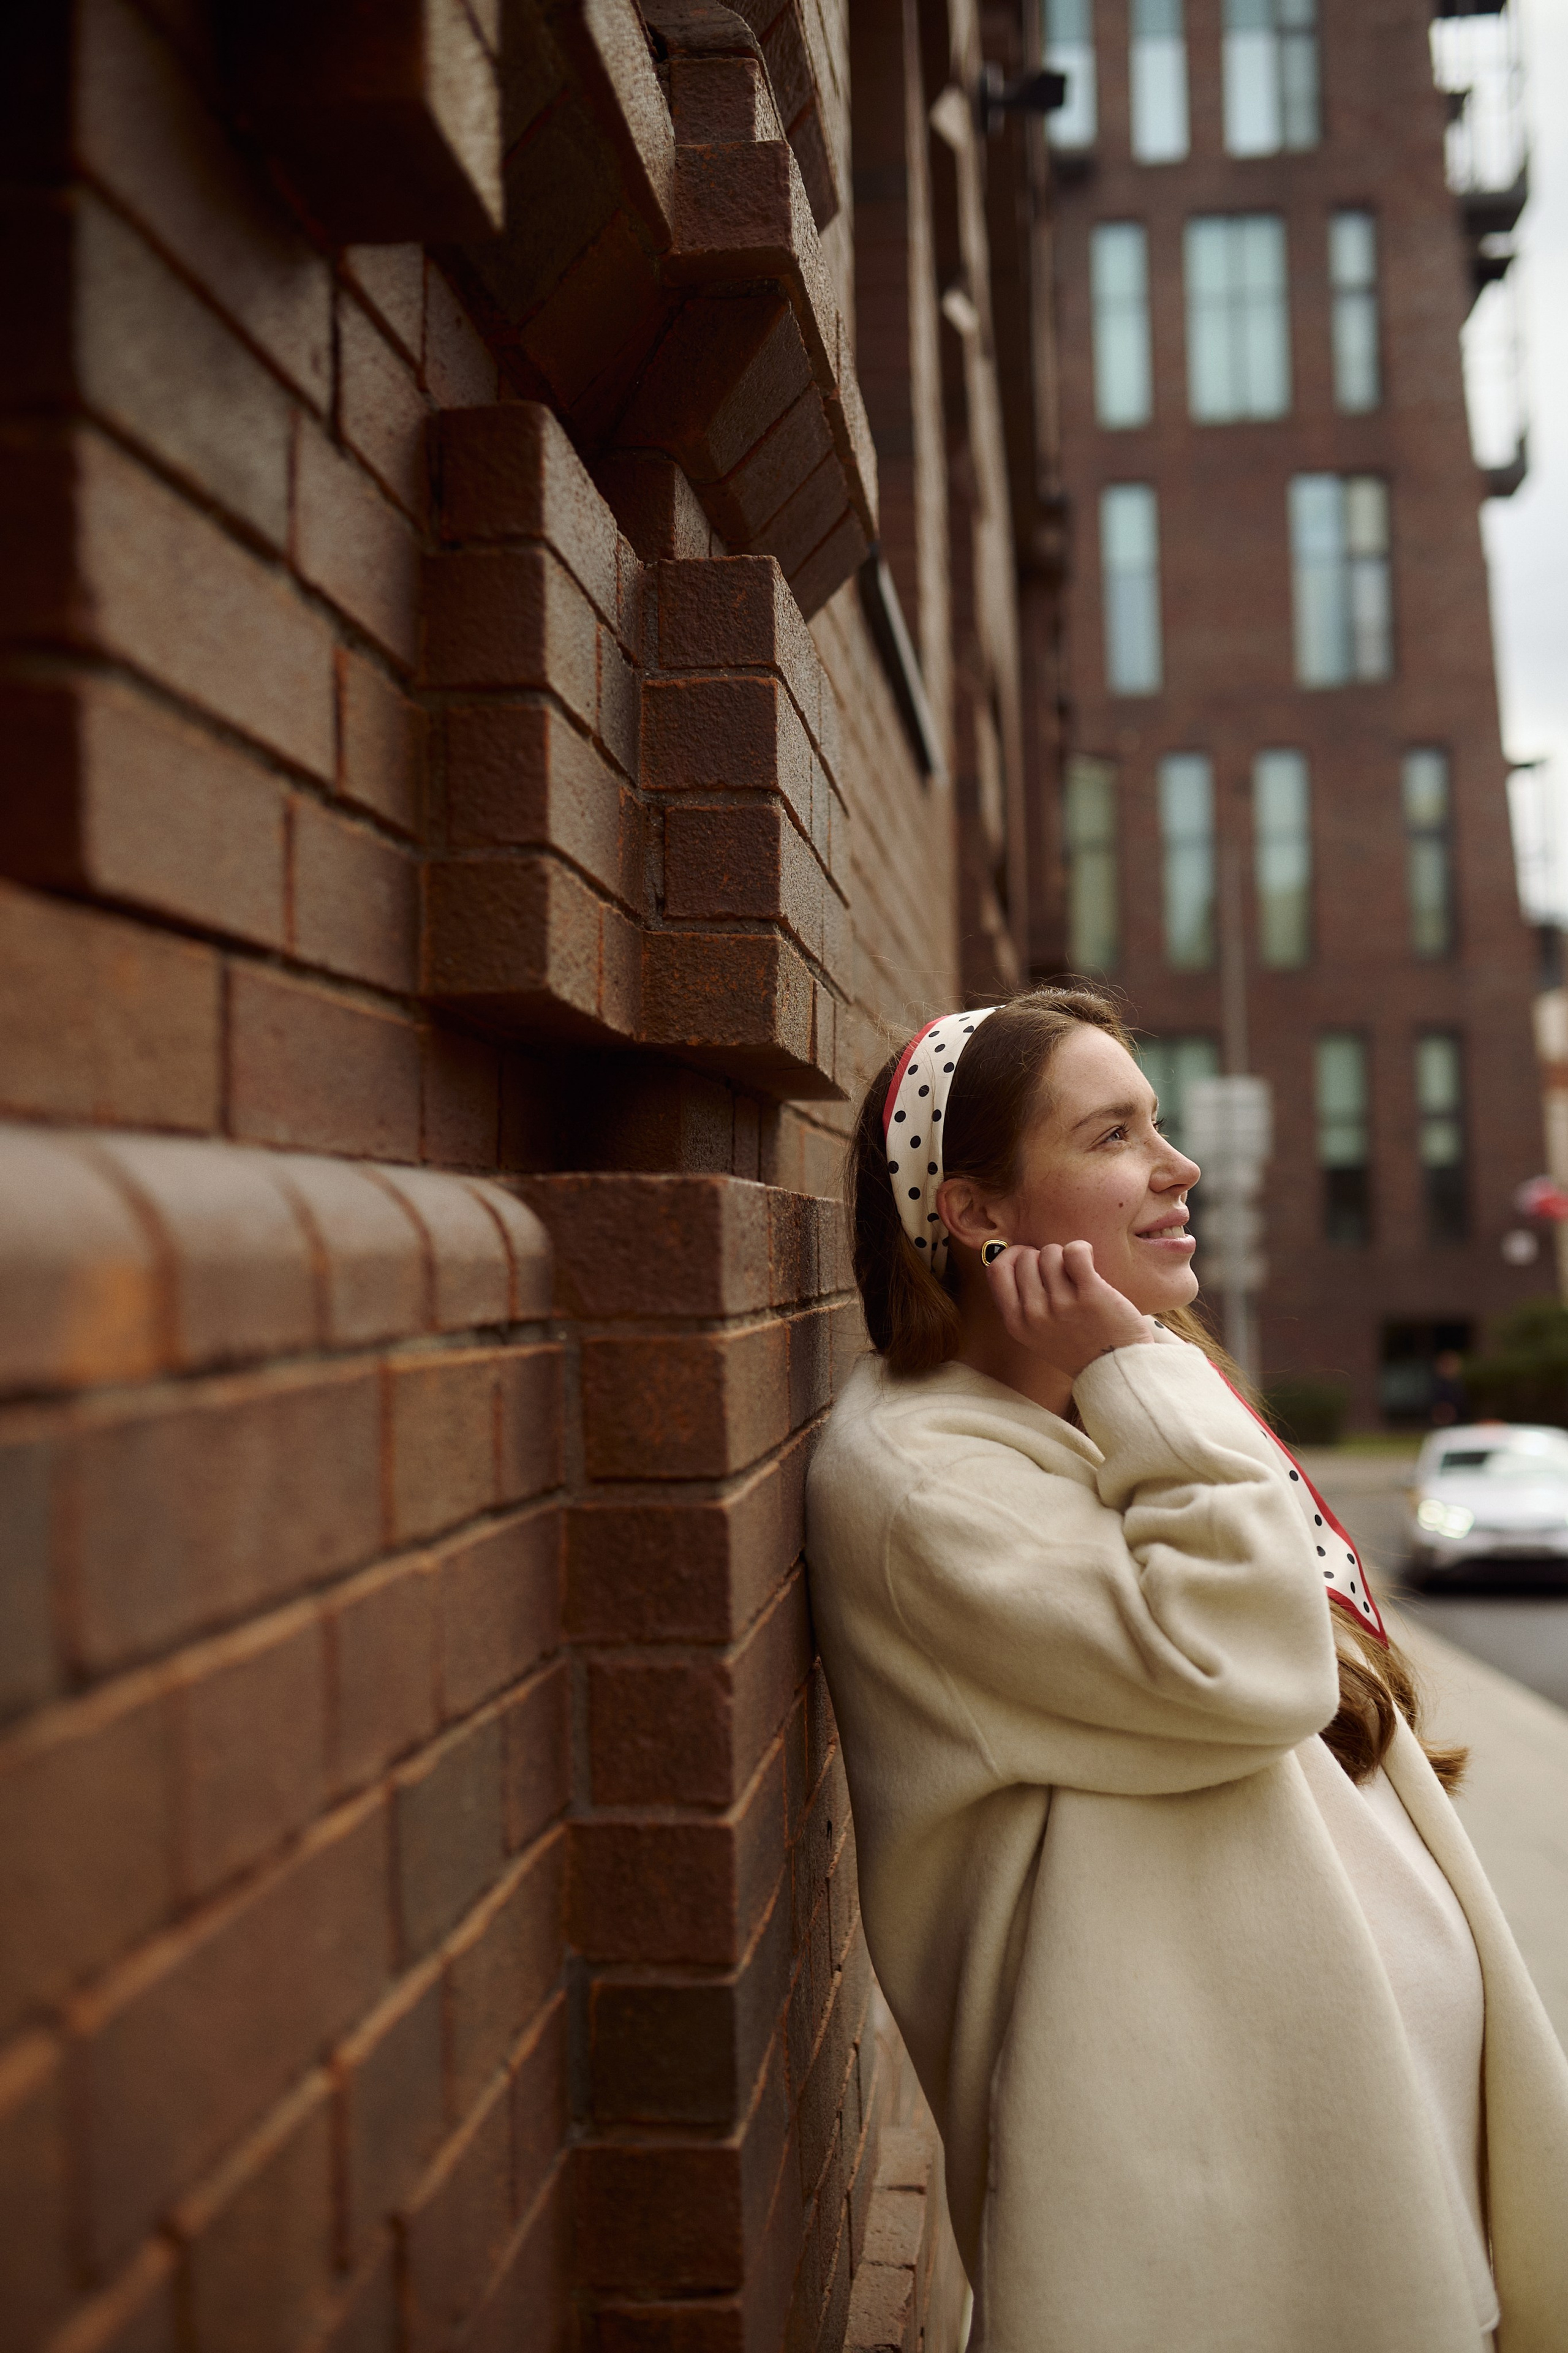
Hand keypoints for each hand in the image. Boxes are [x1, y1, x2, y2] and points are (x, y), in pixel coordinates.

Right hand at [983, 1240, 1152, 1379]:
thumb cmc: (1076, 1347)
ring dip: (1064, 1255)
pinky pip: (1075, 1252)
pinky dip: (1081, 1249)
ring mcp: (1062, 1305)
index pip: (996, 1270)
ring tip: (1077, 1271)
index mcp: (1016, 1323)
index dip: (1012, 1255)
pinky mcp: (1090, 1295)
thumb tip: (1016, 1258)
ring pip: (1050, 1252)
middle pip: (1026, 1258)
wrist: (1114, 1371)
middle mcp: (1034, 1314)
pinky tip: (1088, 1259)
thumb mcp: (1034, 1334)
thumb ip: (1021, 1303)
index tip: (1028, 1258)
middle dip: (1042, 1256)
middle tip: (1060, 1271)